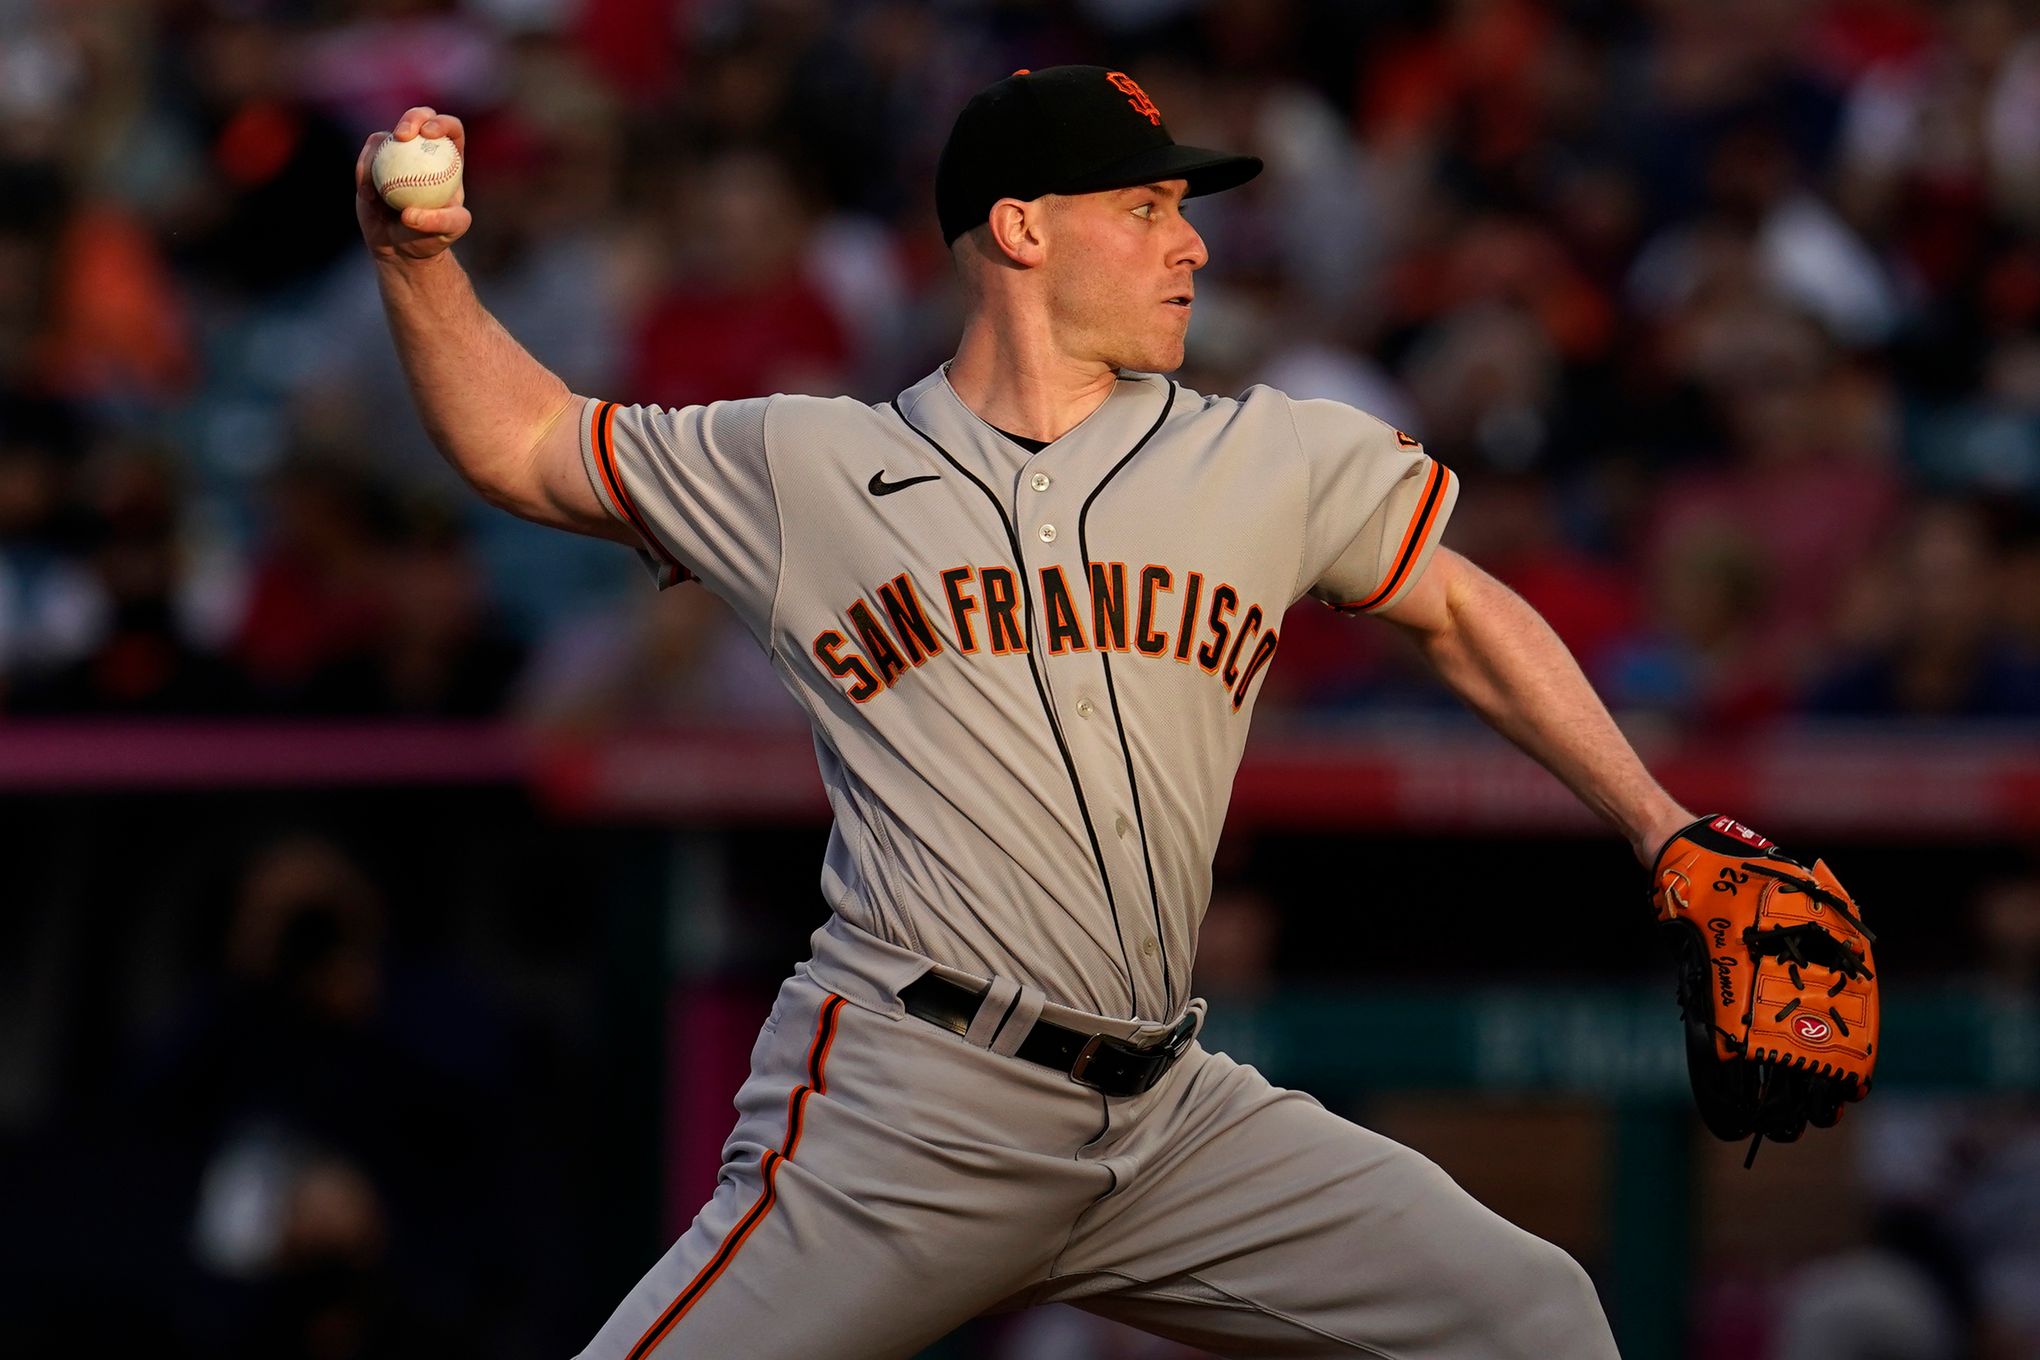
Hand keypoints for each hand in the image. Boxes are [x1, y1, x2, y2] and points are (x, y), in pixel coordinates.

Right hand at [355, 107, 470, 262]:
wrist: (402, 248)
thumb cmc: (432, 239)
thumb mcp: (449, 233)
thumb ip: (439, 222)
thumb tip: (409, 213)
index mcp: (449, 159)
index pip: (451, 130)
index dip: (442, 123)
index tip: (429, 134)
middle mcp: (423, 151)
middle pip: (420, 118)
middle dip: (412, 117)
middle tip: (402, 135)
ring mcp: (396, 155)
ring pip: (386, 136)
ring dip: (379, 154)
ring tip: (377, 191)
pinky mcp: (372, 164)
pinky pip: (366, 157)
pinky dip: (364, 171)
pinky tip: (368, 195)